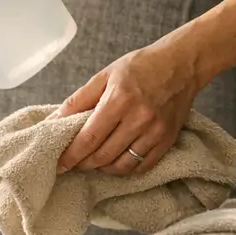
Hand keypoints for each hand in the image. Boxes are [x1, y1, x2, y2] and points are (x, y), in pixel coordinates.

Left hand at [53, 39, 201, 175]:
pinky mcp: (168, 140)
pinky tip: (116, 162)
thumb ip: (77, 100)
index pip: (89, 138)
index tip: (59, 164)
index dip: (71, 155)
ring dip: (103, 168)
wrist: (182, 64)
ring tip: (93, 161)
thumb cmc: (140, 67)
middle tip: (74, 163)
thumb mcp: (104, 76)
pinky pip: (143, 166)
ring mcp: (155, 132)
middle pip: (103, 155)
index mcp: (118, 100)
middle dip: (84, 163)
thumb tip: (53, 121)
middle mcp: (138, 118)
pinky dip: (125, 169)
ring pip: (122, 165)